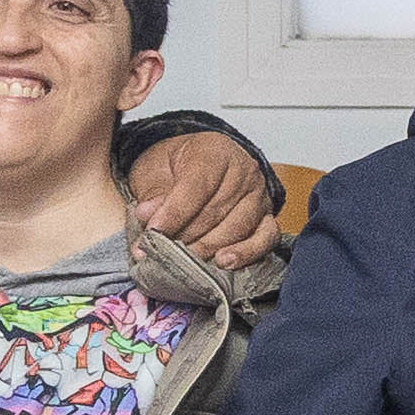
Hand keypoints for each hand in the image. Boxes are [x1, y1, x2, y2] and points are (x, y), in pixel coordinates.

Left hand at [125, 128, 282, 268]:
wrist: (198, 165)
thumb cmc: (176, 167)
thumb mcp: (155, 170)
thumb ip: (153, 193)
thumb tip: (147, 214)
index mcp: (215, 151)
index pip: (197, 186)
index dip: (174, 212)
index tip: (153, 232)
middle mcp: (244, 171)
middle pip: (216, 210)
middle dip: (186, 235)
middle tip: (161, 253)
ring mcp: (259, 195)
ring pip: (238, 227)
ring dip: (208, 247)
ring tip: (184, 261)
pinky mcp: (267, 218)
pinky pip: (265, 239)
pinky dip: (246, 254)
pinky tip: (225, 263)